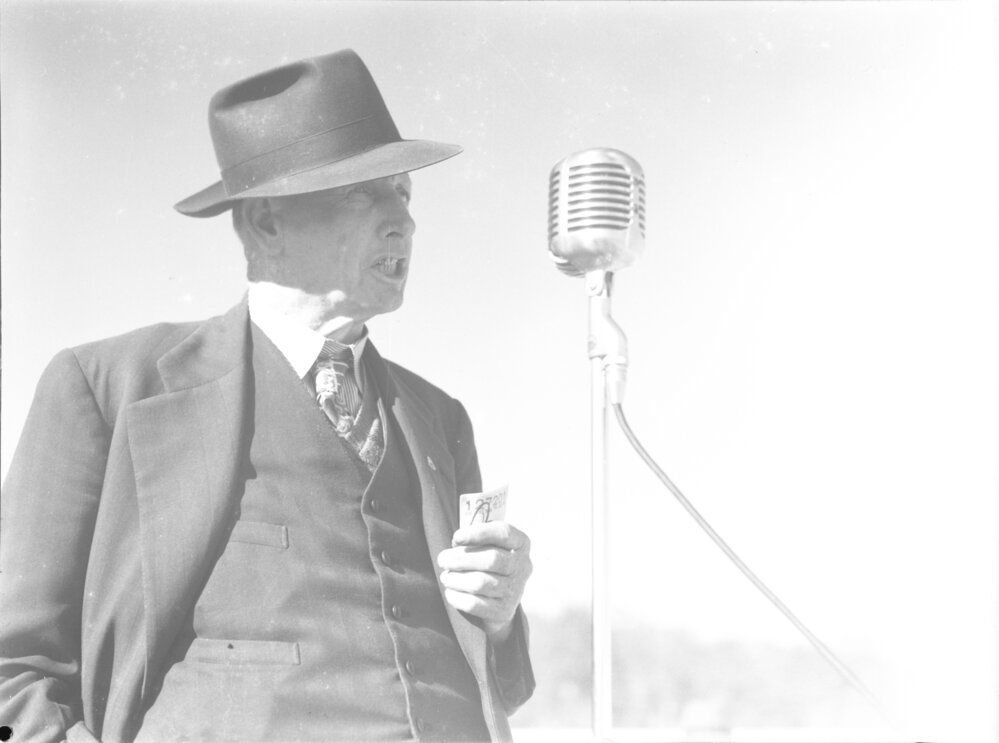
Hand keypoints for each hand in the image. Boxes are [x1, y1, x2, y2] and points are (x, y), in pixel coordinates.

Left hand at [436, 521, 532, 642]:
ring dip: (456, 579)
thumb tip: (458, 543)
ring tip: (445, 577)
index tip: (456, 537)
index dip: (479, 533)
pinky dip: (457, 598)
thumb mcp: (486, 546)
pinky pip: (475, 604)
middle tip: (442, 560)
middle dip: (461, 558)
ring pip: (480, 583)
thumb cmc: (487, 564)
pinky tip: (450, 592)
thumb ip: (474, 541)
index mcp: (521, 544)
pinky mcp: (504, 611)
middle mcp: (523, 566)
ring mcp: (515, 590)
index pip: (504, 533)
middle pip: (491, 559)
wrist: (499, 601)